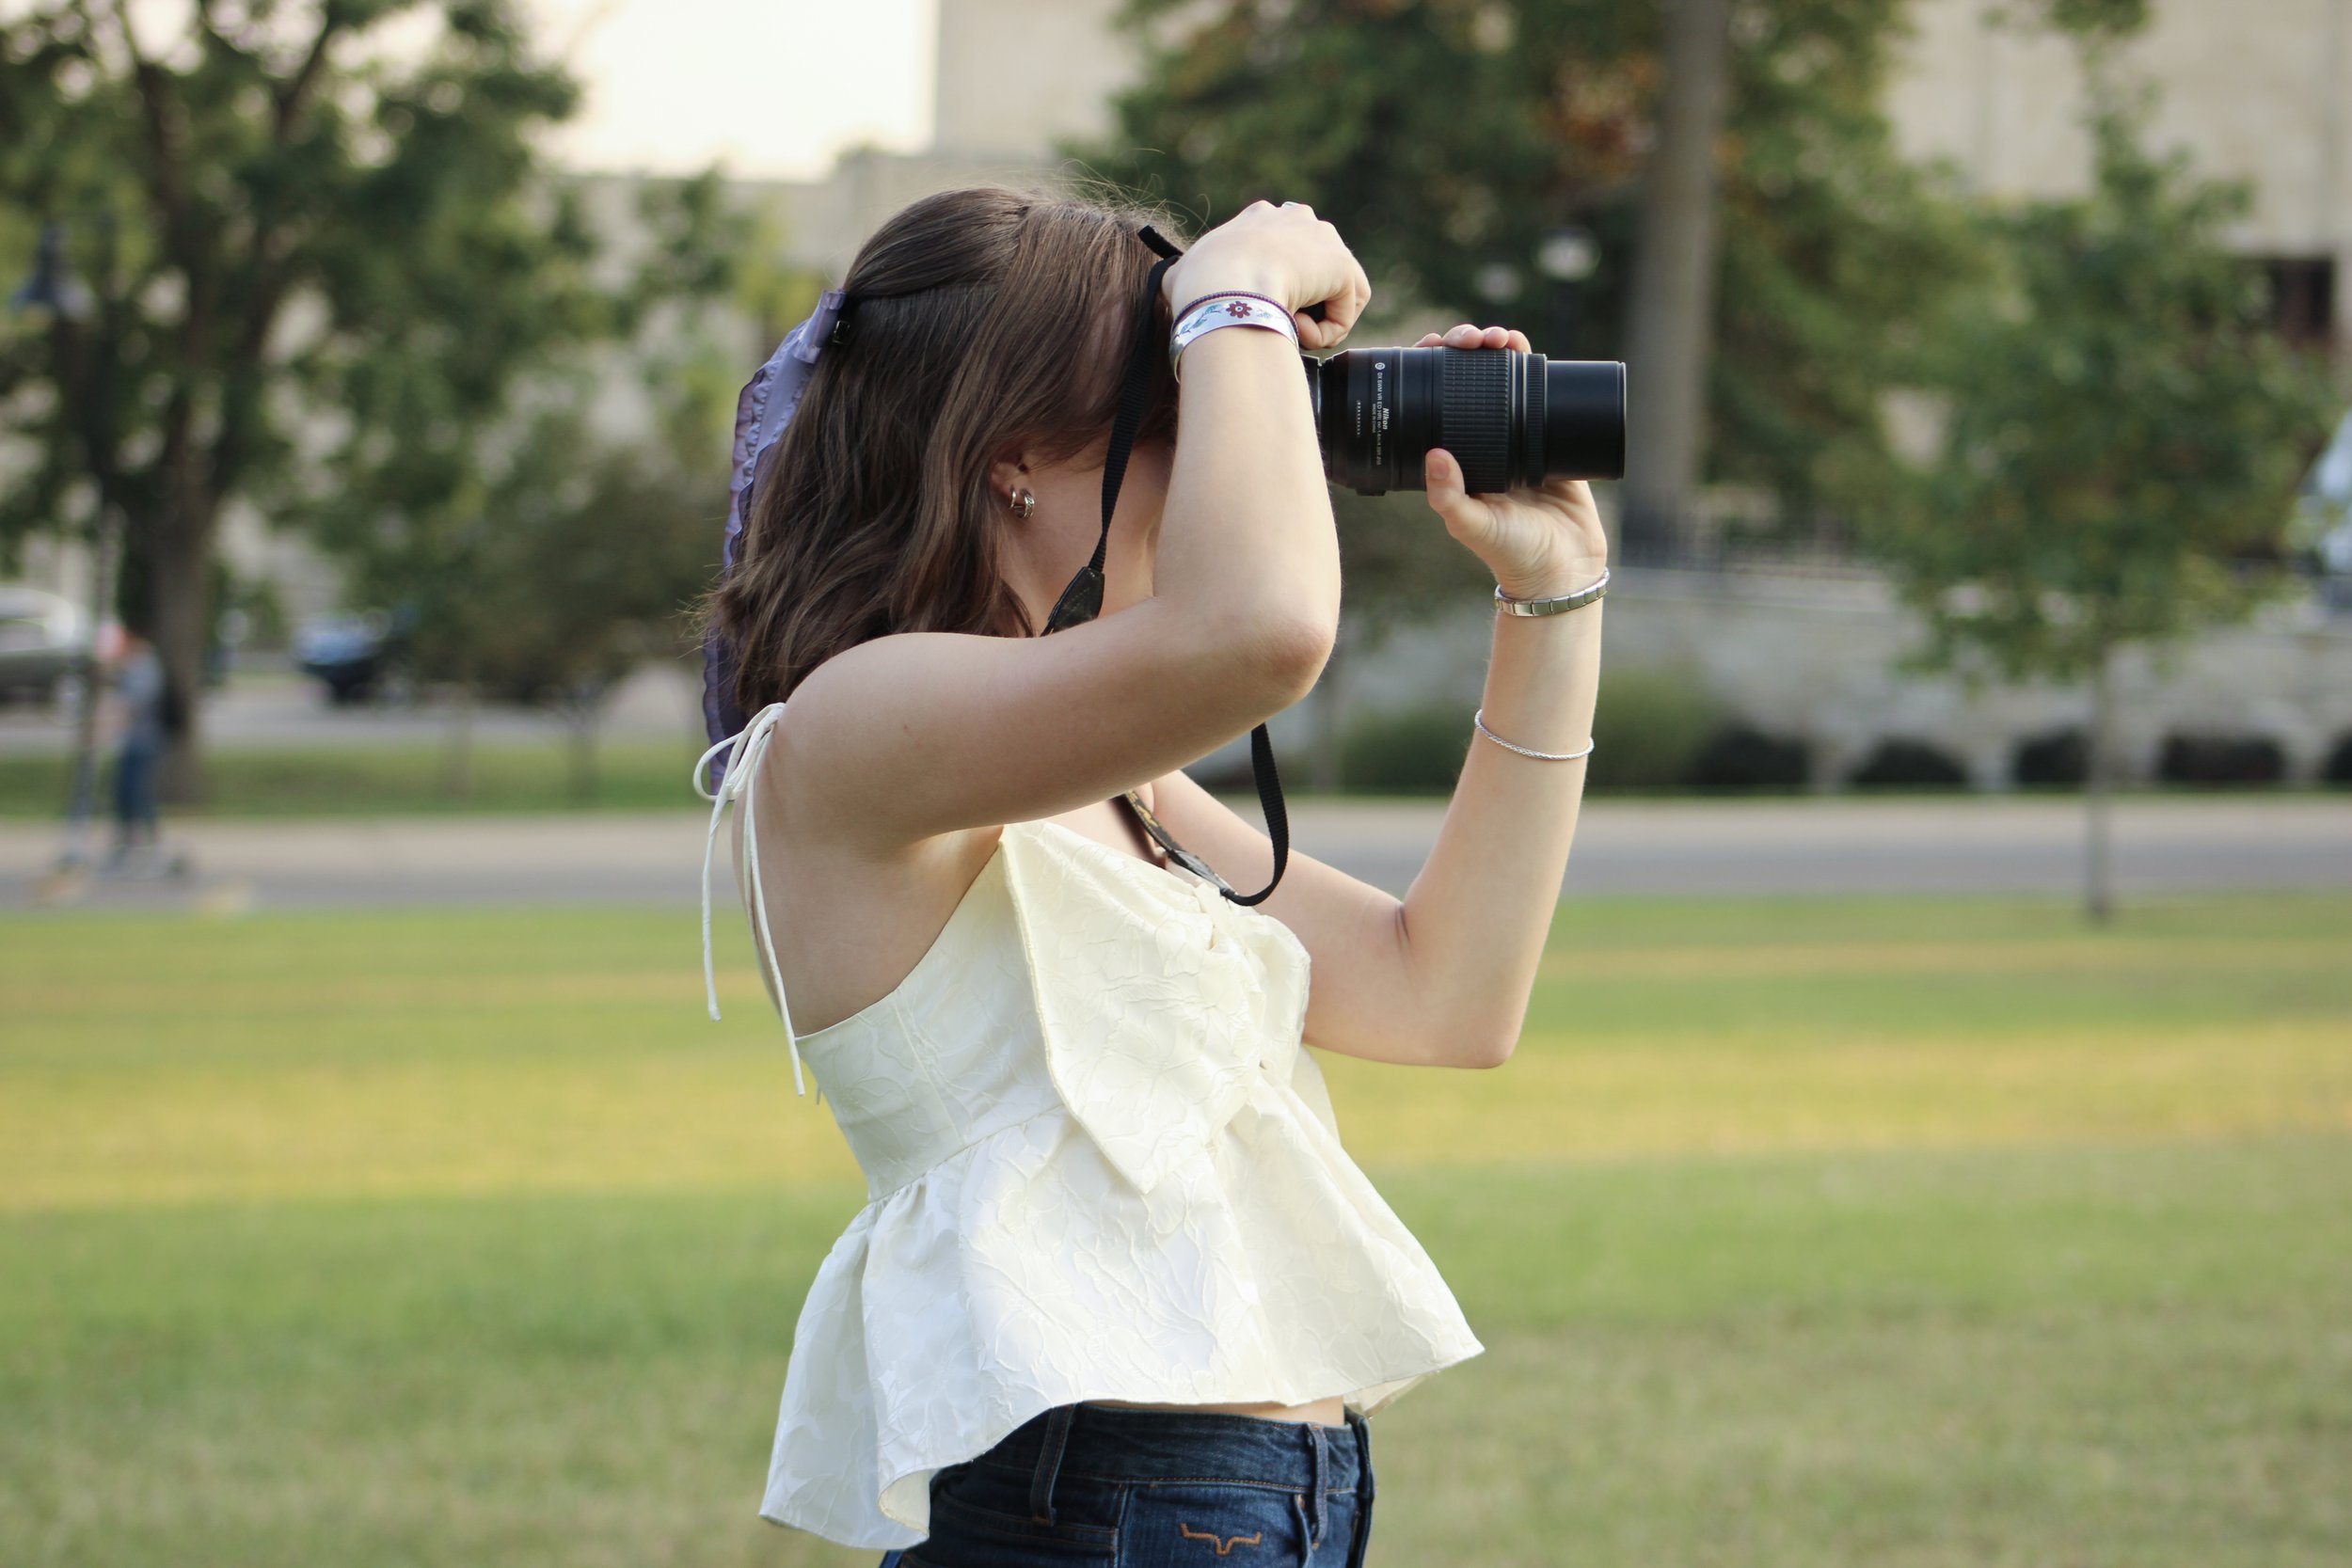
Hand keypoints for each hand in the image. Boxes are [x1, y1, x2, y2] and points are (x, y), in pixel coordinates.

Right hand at [1163, 199, 1371, 351]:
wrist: (1224, 287)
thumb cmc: (1198, 283)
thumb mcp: (1180, 273)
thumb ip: (1182, 275)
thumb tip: (1175, 281)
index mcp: (1260, 217)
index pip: (1281, 246)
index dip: (1276, 280)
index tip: (1261, 302)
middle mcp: (1296, 218)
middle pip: (1313, 269)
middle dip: (1301, 300)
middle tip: (1278, 322)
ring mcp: (1323, 240)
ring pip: (1332, 294)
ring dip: (1312, 322)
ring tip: (1286, 333)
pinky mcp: (1343, 266)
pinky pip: (1343, 313)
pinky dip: (1324, 333)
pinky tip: (1299, 334)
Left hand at [1418, 322, 1608, 598]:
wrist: (1565, 567)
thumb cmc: (1512, 553)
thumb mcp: (1473, 525)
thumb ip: (1451, 498)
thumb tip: (1434, 455)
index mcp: (1454, 455)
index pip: (1436, 398)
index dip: (1433, 368)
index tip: (1434, 346)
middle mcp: (1482, 438)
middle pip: (1469, 377)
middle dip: (1468, 347)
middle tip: (1474, 339)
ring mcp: (1518, 433)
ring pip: (1505, 376)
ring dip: (1501, 349)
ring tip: (1503, 339)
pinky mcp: (1551, 435)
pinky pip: (1542, 390)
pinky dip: (1535, 365)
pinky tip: (1527, 349)